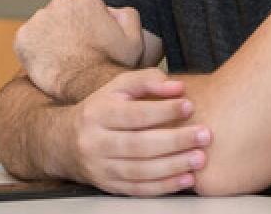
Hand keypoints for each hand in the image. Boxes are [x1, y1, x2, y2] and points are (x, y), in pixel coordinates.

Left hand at [16, 0, 147, 101]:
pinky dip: (34, 49)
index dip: (88, 24)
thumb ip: (127, 15)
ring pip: (44, 25)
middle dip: (67, 26)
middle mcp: (60, 2)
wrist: (86, 87)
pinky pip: (28, 40)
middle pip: (61, 11)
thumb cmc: (111, 65)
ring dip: (50, 37)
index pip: (83, 5)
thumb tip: (111, 10)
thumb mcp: (134, 38)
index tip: (90, 41)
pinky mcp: (23, 37)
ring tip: (63, 58)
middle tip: (76, 50)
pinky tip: (48, 63)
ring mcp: (39, 19)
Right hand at [62, 68, 209, 196]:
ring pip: (140, 171)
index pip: (133, 114)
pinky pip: (139, 189)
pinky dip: (165, 186)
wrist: (66, 142)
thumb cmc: (102, 110)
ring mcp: (101, 167)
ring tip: (199, 158)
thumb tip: (177, 87)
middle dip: (175, 141)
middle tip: (204, 135)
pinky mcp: (109, 186)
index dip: (162, 111)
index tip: (189, 106)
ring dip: (173, 166)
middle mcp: (96, 142)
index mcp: (97, 114)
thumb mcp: (117, 88)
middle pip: (138, 145)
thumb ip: (147, 81)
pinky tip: (186, 179)